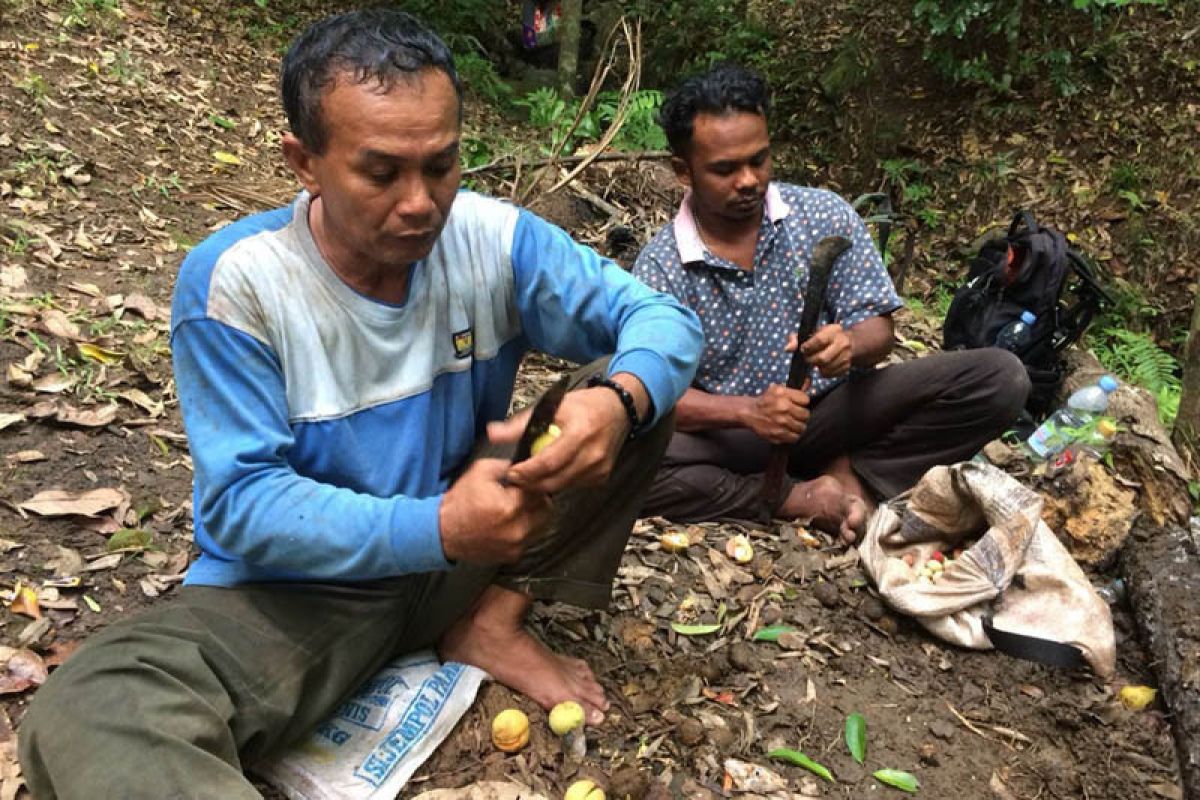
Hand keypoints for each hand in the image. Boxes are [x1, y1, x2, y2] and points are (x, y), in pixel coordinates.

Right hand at [439, 458, 551, 563]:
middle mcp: (517, 529)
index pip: (538, 490)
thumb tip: (524, 465)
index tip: (525, 482)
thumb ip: (506, 466)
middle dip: (537, 499)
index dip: (532, 483)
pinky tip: (509, 524)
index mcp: (510, 506)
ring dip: (533, 515)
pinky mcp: (513, 556)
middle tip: (524, 495)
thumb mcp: (480, 471)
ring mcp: (516, 545)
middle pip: (546, 509)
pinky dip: (524, 530)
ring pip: (541, 525)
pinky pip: (530, 539)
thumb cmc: (461, 501)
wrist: (443, 532)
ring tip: (516, 509)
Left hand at [489, 385, 630, 493]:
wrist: (618, 410)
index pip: (548, 462)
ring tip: (528, 477)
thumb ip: (521, 424)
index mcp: (580, 433)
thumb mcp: (552, 407)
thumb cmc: (583, 406)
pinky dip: (559, 482)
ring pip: (563, 486)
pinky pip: (573, 486)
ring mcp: (600, 468)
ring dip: (543, 485)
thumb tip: (492, 433)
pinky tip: (550, 474)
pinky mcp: (602, 477)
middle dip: (531, 483)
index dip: (527, 472)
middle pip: (554, 480)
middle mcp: (593, 454)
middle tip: (514, 479)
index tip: (511, 473)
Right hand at [741, 382, 809, 443]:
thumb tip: (808, 381)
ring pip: (802, 427)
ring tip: (792, 423)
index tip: (798, 404)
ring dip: (798, 425)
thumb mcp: (778, 389)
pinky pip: (794, 438)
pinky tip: (788, 430)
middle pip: (805, 415)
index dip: (802, 402)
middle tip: (795, 414)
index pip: (806, 400)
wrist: (750, 413)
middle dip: (801, 414)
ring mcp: (780, 423)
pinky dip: (793, 435)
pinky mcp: (777, 435)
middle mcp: (783, 409)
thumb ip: (794, 387)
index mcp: (783, 395)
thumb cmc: (766, 401)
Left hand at [800, 323, 852, 377]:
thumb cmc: (826, 336)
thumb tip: (787, 349)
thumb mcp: (812, 332)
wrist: (849, 343)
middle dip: (811, 360)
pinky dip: (823, 373)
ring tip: (815, 362)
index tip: (803, 350)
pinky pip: (831, 374)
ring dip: (817, 368)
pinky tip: (823, 366)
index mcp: (833, 331)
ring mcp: (846, 356)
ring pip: (827, 368)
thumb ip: (797, 339)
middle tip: (807, 359)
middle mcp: (842, 343)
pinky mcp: (847, 367)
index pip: (820, 340)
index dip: (808, 347)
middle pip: (823, 358)